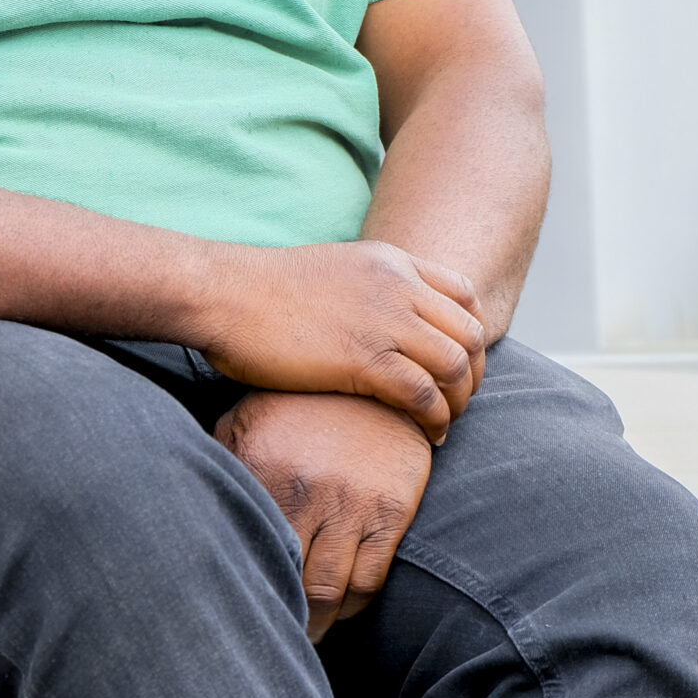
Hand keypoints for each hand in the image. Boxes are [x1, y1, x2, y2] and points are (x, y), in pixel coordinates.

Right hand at [193, 242, 485, 441]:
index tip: (460, 364)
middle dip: (474, 374)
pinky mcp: (364, 358)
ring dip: (459, 402)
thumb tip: (377, 324)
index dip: (471, 334)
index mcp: (391, 262)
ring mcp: (383, 320)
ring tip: (443, 424)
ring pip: (456, 366)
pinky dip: (435, 420)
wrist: (223, 294)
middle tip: (458, 402)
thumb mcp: (331, 272)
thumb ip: (366, 291)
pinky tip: (427, 435)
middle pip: (469, 332)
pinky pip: (424, 395)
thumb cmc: (260, 292)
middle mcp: (397, 286)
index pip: (463, 294)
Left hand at [217, 391, 432, 641]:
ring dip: (318, 622)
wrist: (378, 379)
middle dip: (281, 614)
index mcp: (264, 467)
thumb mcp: (248, 420)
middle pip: (287, 579)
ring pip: (330, 591)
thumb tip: (183, 501)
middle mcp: (307, 489)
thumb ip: (221, 460)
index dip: (241, 584)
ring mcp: (352, 503)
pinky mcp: (391, 511)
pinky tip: (340, 610)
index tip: (236, 604)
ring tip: (306, 631)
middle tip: (272, 631)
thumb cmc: (300, 406)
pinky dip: (353, 605)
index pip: (245, 546)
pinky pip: (369, 578)